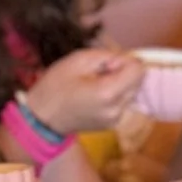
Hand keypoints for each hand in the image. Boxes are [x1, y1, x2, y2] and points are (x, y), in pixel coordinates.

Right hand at [24, 48, 145, 134]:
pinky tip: (95, 95)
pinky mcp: (112, 124)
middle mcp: (117, 109)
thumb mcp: (79, 59)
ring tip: (95, 84)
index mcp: (108, 92)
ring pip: (132, 92)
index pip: (139, 70)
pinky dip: (115, 95)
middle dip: (123, 72)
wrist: (43, 117)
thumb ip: (108, 56)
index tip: (107, 64)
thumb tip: (125, 61)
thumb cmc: (56, 85)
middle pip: (138, 82)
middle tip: (99, 73)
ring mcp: (115, 119)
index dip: (125, 61)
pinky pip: (123, 103)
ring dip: (120, 84)